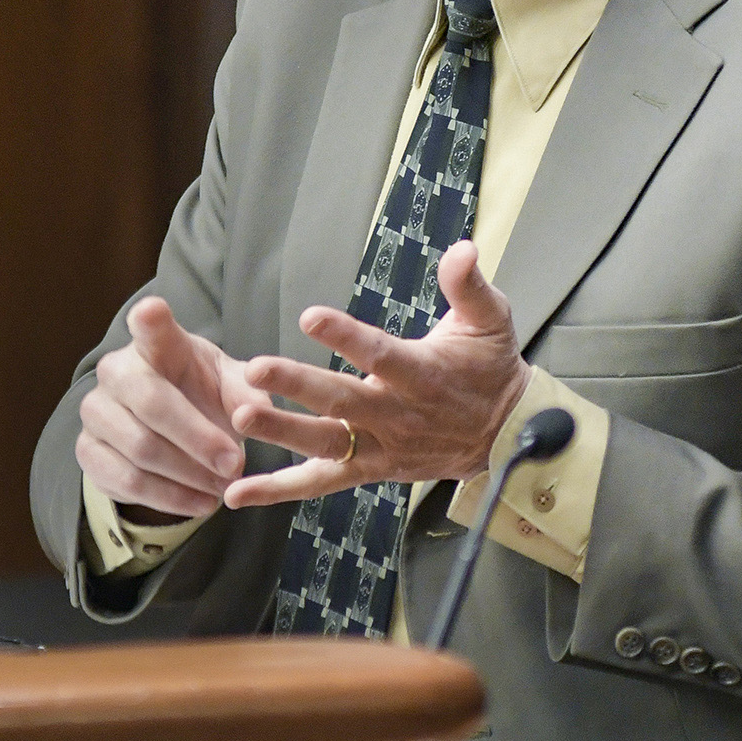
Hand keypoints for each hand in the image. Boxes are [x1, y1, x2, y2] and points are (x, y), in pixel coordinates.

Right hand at [74, 298, 271, 519]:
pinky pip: (127, 482)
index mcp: (156, 343)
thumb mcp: (232, 387)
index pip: (148, 325)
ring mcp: (96, 411)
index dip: (149, 319)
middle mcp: (116, 370)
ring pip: (141, 449)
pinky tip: (200, 502)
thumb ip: (249, 394)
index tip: (153, 311)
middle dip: (199, 439)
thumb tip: (256, 412)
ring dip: (189, 475)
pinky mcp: (88, 451)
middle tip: (236, 463)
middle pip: (152, 403)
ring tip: (225, 487)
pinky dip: (170, 498)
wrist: (168, 431)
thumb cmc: (202, 394)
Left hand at [222, 240, 530, 507]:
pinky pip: (320, 483)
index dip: (345, 337)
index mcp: (423, 374)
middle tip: (254, 369)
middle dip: (296, 386)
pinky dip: (277, 489)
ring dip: (281, 434)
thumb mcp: (491, 319)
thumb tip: (462, 248)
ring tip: (240, 417)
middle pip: (342, 402)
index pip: (380, 355)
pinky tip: (236, 492)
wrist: (505, 435)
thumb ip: (468, 285)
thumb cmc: (490, 368)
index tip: (310, 317)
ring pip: (326, 445)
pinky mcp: (369, 469)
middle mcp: (397, 415)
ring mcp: (381, 447)